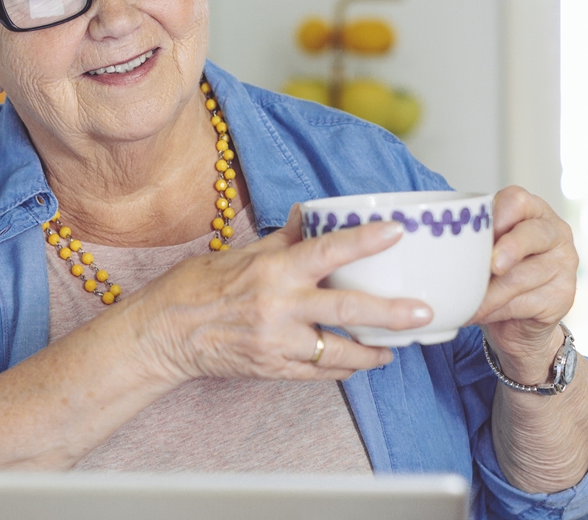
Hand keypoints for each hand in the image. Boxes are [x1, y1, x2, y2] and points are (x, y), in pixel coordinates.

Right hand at [131, 204, 433, 384]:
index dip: (365, 241)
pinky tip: (360, 361)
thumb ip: (282, 238)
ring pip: (340, 352)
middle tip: (424, 312)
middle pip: (347, 311)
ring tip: (397, 347)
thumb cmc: (195, 288)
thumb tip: (310, 215)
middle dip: (391, 314)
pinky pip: (320, 373)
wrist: (163, 334)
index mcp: (272, 271)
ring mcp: (278, 344)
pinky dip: (344, 367)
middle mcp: (279, 308)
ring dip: (374, 350)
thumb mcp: (239, 253)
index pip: (327, 251)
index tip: (396, 231)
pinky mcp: (274, 369)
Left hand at [469, 186, 577, 384]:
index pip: (519, 200)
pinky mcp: (563, 296)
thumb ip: (472, 241)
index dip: (499, 212)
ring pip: (523, 275)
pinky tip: (477, 314)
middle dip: (509, 248)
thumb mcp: (483, 251)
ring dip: (489, 292)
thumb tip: (433, 248)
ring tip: (465, 302)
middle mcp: (554, 233)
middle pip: (533, 234)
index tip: (478, 230)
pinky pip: (525, 302)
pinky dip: (495, 310)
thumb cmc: (495, 274)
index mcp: (532, 212)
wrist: (517, 321)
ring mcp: (564, 265)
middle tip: (491, 266)